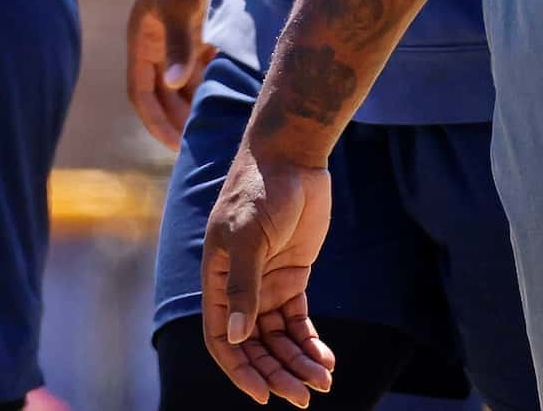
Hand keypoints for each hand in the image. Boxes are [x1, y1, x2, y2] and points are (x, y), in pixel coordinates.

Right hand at [126, 0, 236, 149]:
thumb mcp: (180, 1)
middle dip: (178, 119)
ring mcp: (177, 33)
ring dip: (197, 101)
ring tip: (218, 126)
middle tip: (200, 146)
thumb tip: (174, 83)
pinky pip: (201, 62)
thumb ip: (180, 41)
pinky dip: (212, 79)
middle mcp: (156, 41)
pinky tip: (234, 92)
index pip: (140, 93)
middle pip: (163, 92)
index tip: (174, 147)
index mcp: (141, 40)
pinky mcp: (197, 24)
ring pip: (183, 79)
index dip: (155, 122)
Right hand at [200, 141, 336, 405]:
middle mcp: (239, 289)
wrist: (292, 156)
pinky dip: (310, 341)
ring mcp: (267, 284)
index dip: (240, 370)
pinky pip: (299, 320)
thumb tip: (235, 335)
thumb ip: (242, 286)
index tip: (263, 396)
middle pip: (254, 346)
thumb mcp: (249, 236)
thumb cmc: (260, 190)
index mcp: (217, 281)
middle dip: (275, 374)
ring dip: (297, 362)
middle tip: (302, 397)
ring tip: (322, 383)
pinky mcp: (293, 276)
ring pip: (278, 338)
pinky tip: (326, 359)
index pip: (222, 340)